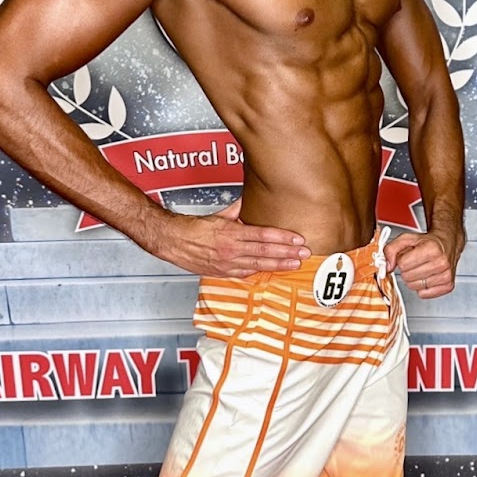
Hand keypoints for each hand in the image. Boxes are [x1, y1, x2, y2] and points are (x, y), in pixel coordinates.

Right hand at [148, 198, 310, 276]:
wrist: (172, 241)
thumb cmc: (193, 228)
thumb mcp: (219, 215)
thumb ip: (238, 211)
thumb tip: (250, 202)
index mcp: (231, 232)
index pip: (263, 234)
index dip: (283, 238)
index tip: (298, 239)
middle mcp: (231, 249)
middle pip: (265, 251)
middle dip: (288, 253)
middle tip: (305, 254)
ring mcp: (227, 263)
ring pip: (259, 264)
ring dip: (279, 265)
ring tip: (295, 264)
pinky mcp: (222, 273)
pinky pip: (246, 273)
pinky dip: (261, 272)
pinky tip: (273, 272)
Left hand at [384, 224, 464, 298]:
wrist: (447, 243)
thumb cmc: (428, 242)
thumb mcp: (406, 239)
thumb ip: (391, 249)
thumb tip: (387, 267)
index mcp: (431, 249)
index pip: (403, 264)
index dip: (402, 260)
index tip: (408, 256)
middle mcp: (441, 263)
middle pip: (407, 276)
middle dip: (407, 269)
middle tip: (415, 262)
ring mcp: (446, 276)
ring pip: (414, 287)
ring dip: (413, 279)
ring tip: (421, 268)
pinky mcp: (448, 286)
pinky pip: (423, 294)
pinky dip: (422, 287)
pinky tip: (427, 276)